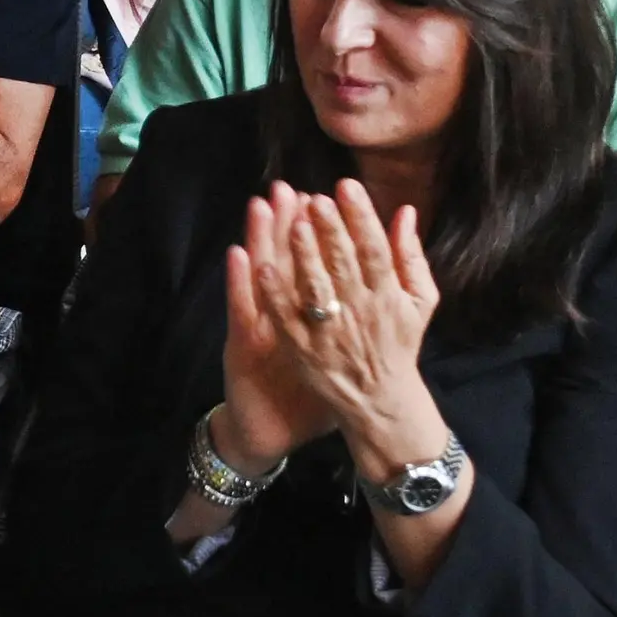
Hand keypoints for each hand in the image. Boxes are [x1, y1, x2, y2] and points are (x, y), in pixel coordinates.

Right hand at [215, 188, 340, 469]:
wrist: (272, 429)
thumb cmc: (307, 388)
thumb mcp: (330, 349)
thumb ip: (352, 313)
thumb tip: (378, 288)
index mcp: (306, 309)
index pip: (312, 261)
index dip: (318, 230)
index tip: (326, 196)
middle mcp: (280, 310)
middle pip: (283, 258)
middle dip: (287, 221)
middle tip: (289, 186)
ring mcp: (259, 324)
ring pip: (259, 274)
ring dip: (258, 238)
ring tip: (259, 204)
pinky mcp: (242, 343)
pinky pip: (242, 310)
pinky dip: (239, 283)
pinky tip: (238, 257)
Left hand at [260, 181, 445, 461]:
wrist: (381, 401)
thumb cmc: (400, 343)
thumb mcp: (420, 302)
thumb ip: (411, 256)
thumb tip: (406, 210)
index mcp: (389, 296)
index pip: (375, 250)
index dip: (361, 217)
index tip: (345, 186)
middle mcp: (361, 312)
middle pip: (344, 264)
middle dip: (330, 229)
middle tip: (314, 197)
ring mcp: (331, 332)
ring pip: (316, 288)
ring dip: (303, 256)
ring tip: (293, 225)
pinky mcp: (304, 350)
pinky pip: (288, 318)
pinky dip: (275, 293)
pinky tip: (261, 267)